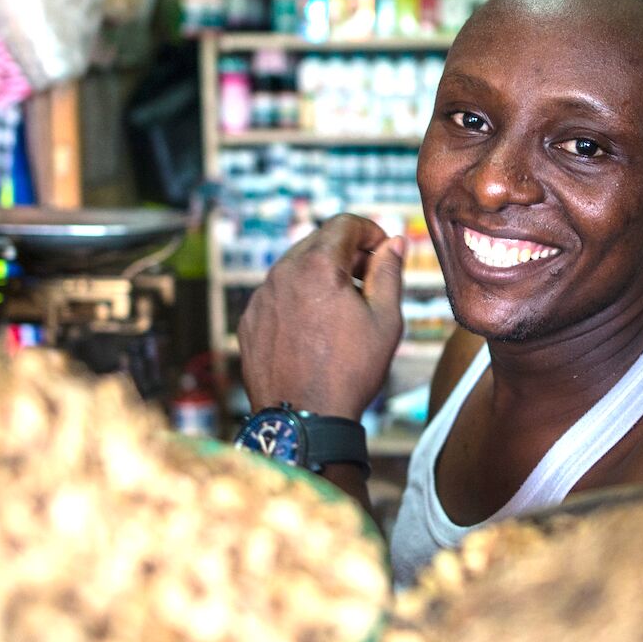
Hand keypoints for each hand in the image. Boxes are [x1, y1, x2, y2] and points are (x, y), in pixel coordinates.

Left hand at [238, 214, 406, 420]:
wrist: (304, 419)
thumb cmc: (350, 371)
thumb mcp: (385, 319)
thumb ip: (389, 272)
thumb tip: (393, 243)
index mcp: (318, 266)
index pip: (345, 223)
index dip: (370, 232)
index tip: (382, 253)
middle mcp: (282, 273)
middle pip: (318, 241)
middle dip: (346, 253)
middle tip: (367, 283)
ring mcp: (261, 297)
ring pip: (294, 267)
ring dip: (321, 276)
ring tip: (342, 310)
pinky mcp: (249, 320)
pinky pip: (276, 294)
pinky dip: (297, 299)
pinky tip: (314, 329)